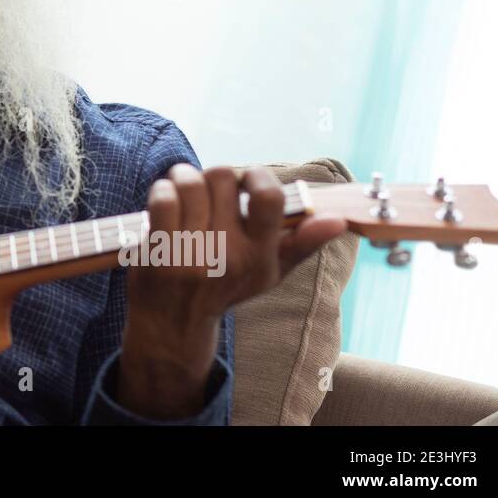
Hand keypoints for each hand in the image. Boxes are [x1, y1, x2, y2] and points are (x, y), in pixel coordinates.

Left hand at [116, 164, 346, 418]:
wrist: (174, 322)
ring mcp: (191, 251)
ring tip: (186, 189)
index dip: (257, 175)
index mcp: (258, 255)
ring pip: (189, 180)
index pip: (268, 198)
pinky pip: (162, 197)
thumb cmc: (226, 287)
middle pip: (222, 176)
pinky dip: (162, 190)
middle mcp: (227, 253)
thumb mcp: (268, 273)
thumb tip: (338, 220)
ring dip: (185, 177)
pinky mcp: (159, 249)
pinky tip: (167, 200)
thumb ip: (302, 244)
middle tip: (211, 190)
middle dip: (216, 177)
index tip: (247, 179)